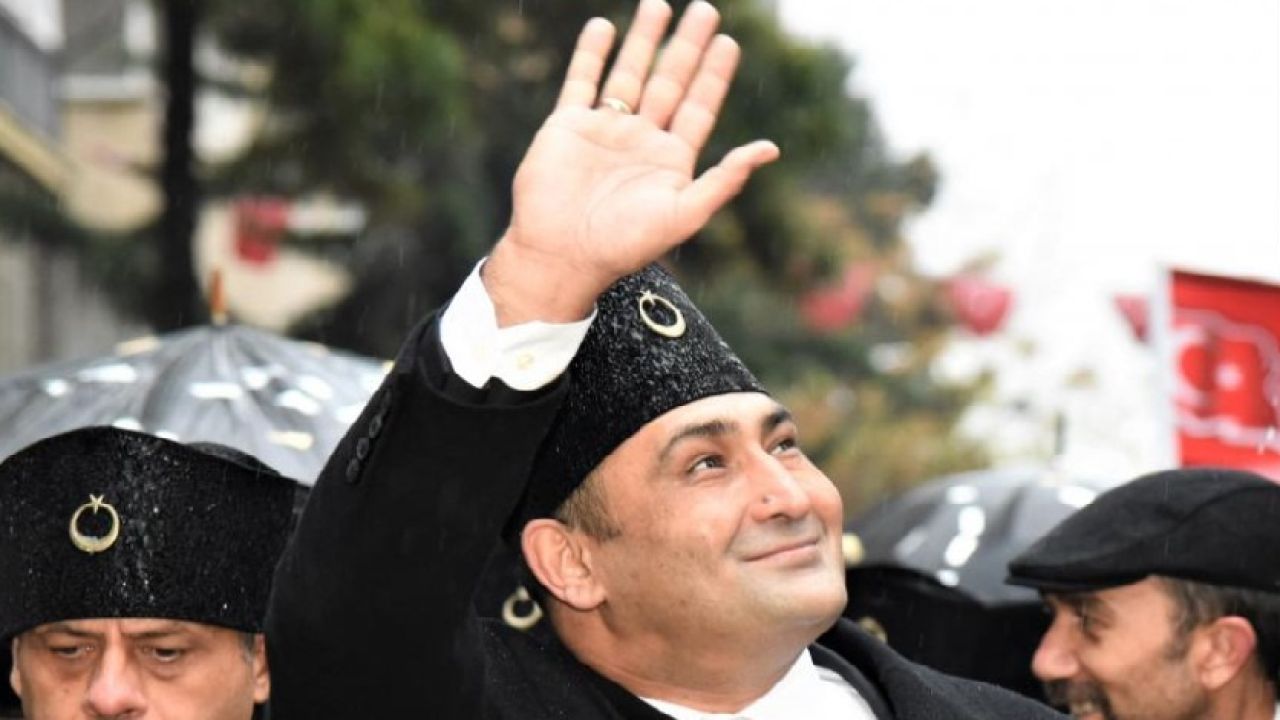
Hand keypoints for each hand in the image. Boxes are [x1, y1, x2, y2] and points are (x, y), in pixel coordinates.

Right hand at [486, 0, 779, 324]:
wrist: (562, 255)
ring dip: (643, 40)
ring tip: (657, 4)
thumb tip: (770, 149)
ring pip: (627, 74)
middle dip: (686, 46)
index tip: (728, 42)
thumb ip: (725, 179)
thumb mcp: (685, 214)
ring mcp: (604, 130)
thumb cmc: (625, 245)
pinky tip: (603, 28)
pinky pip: (581, 81)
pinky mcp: (567, 127)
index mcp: (670, 160)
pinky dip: (591, 54)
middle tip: (705, 9)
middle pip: (669, 82)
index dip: (714, 75)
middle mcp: (640, 140)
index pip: (698, 107)